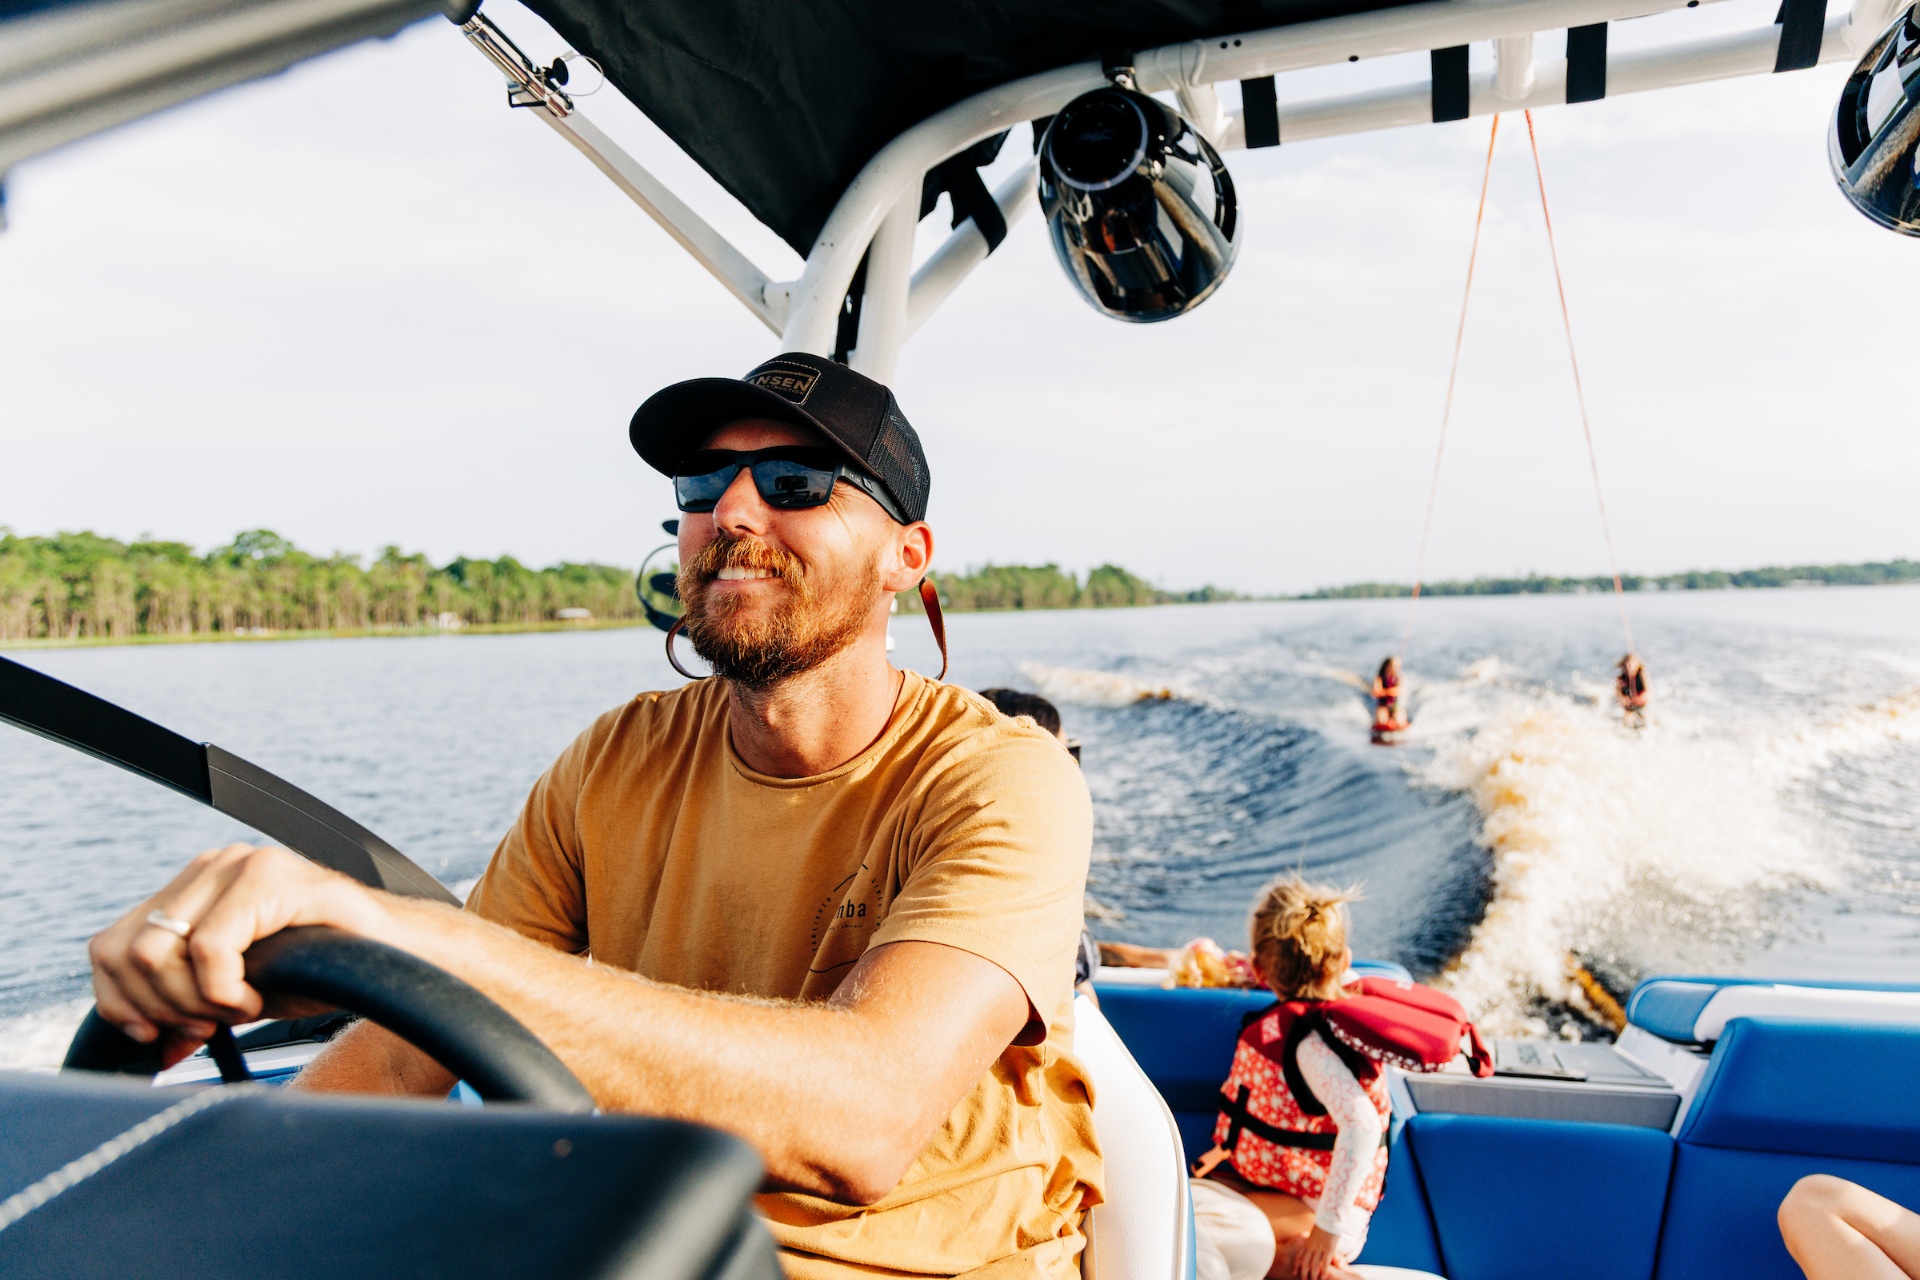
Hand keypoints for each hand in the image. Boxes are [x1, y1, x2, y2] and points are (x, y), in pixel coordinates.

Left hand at [87, 843, 392, 1064]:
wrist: (399, 959)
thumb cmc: (329, 970)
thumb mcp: (239, 991)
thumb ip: (187, 1002)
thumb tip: (149, 1038)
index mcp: (196, 889)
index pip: (108, 947)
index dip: (122, 1003)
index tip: (161, 1034)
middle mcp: (211, 867)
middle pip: (124, 953)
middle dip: (161, 1007)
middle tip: (210, 1024)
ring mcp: (240, 864)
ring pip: (155, 951)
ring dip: (193, 1000)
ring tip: (240, 1006)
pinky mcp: (270, 874)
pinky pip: (209, 948)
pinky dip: (225, 991)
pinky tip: (258, 998)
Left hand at [1289, 1225, 1340, 1279]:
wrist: (1329, 1218)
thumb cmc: (1323, 1225)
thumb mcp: (1314, 1233)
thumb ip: (1311, 1241)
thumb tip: (1309, 1244)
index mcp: (1307, 1243)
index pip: (1299, 1256)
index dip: (1296, 1266)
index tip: (1295, 1273)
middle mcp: (1312, 1247)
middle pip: (1305, 1263)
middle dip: (1304, 1273)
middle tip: (1304, 1279)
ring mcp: (1320, 1248)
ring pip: (1314, 1265)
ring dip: (1313, 1274)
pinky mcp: (1329, 1249)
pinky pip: (1325, 1262)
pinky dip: (1324, 1271)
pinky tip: (1323, 1276)